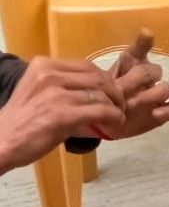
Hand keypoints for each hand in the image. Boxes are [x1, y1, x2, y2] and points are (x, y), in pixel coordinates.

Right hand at [0, 57, 124, 173]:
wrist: (2, 140)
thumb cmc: (23, 122)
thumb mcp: (41, 95)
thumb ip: (67, 92)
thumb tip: (98, 99)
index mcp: (44, 66)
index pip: (88, 66)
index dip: (106, 81)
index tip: (111, 95)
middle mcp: (50, 75)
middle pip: (99, 78)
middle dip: (115, 94)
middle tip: (119, 108)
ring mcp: (56, 94)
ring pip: (102, 95)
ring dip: (117, 109)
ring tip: (117, 120)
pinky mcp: (62, 114)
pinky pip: (101, 111)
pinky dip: (114, 119)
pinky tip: (113, 127)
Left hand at [102, 30, 168, 140]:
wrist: (106, 123)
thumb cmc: (106, 97)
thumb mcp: (101, 80)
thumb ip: (110, 67)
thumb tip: (123, 49)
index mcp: (133, 65)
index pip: (141, 49)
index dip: (144, 42)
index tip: (146, 34)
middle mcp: (148, 77)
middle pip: (155, 71)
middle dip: (139, 80)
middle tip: (121, 91)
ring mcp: (158, 95)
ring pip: (166, 89)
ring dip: (151, 96)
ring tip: (132, 104)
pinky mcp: (164, 112)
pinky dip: (168, 110)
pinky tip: (155, 113)